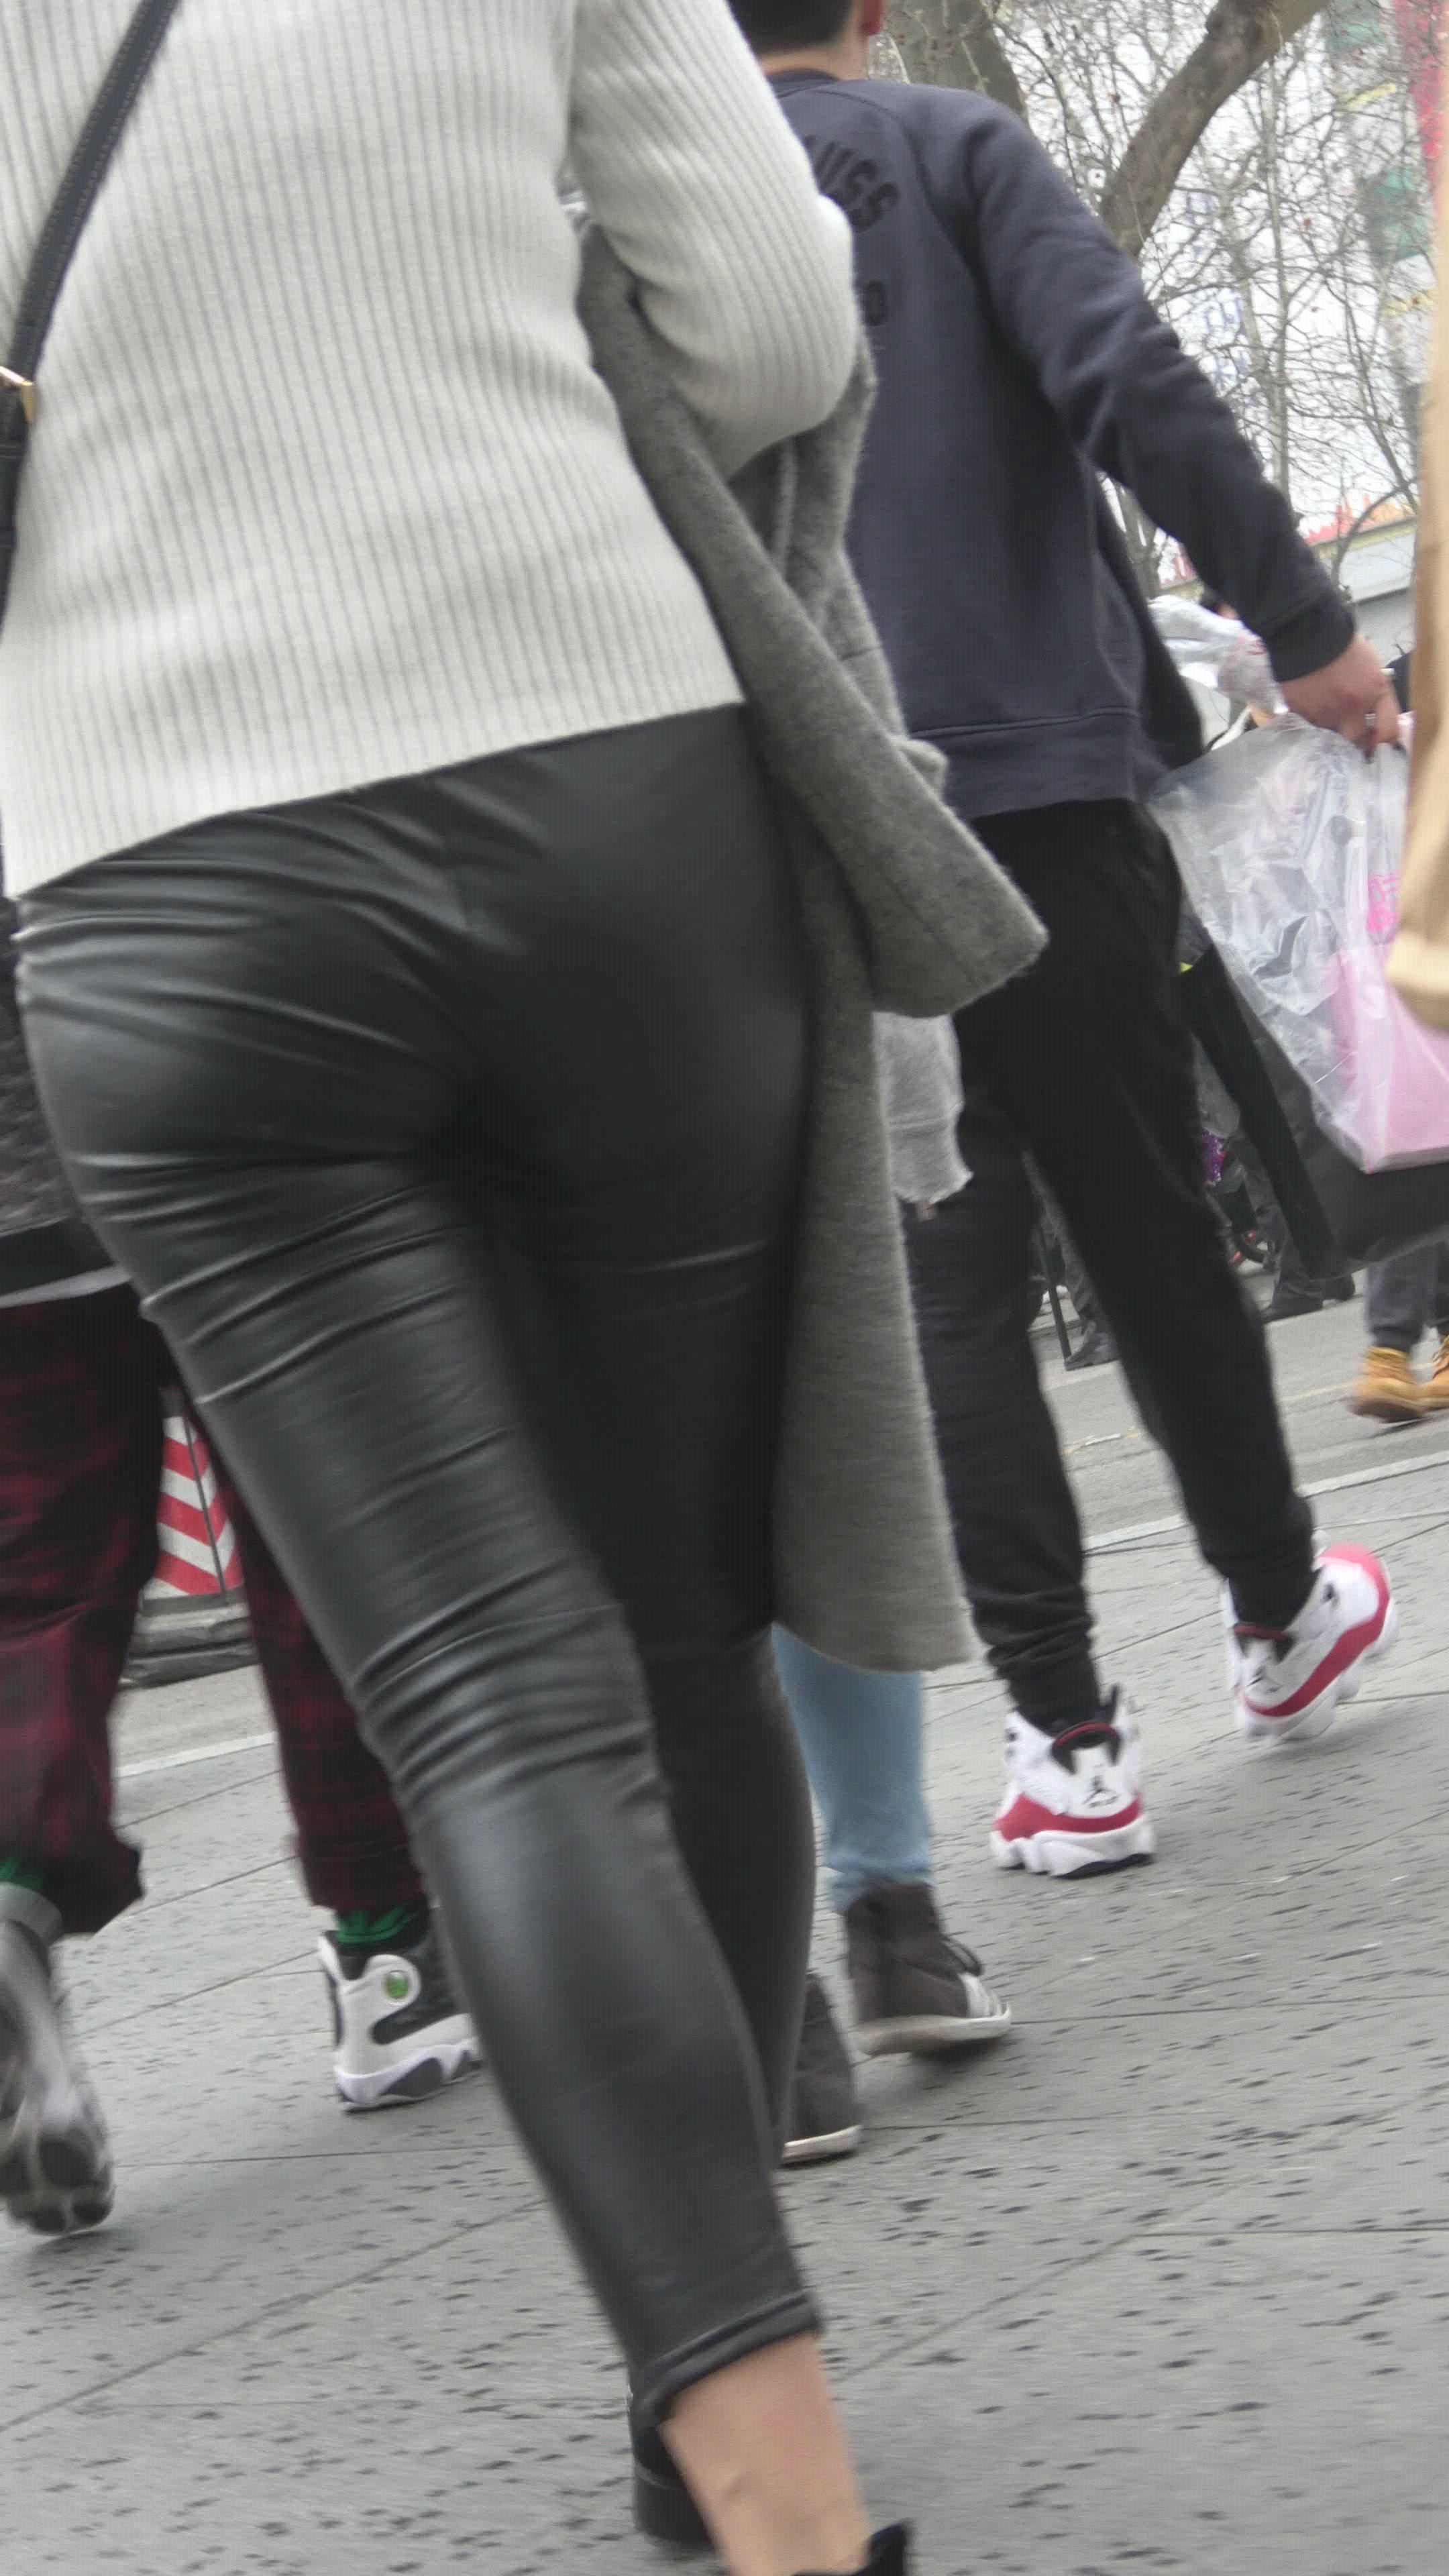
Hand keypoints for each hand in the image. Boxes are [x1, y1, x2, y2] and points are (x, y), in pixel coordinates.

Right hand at [1281, 635, 1401, 753]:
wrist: (1307, 636)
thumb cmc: (1343, 645)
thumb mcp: (1372, 665)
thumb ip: (1376, 692)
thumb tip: (1374, 712)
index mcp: (1375, 693)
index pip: (1389, 730)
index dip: (1386, 740)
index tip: (1380, 741)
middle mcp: (1353, 710)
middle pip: (1359, 741)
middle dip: (1359, 740)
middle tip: (1355, 736)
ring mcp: (1327, 715)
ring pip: (1334, 734)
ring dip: (1335, 727)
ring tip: (1329, 712)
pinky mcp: (1304, 715)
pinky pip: (1312, 724)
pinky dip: (1315, 718)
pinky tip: (1313, 703)